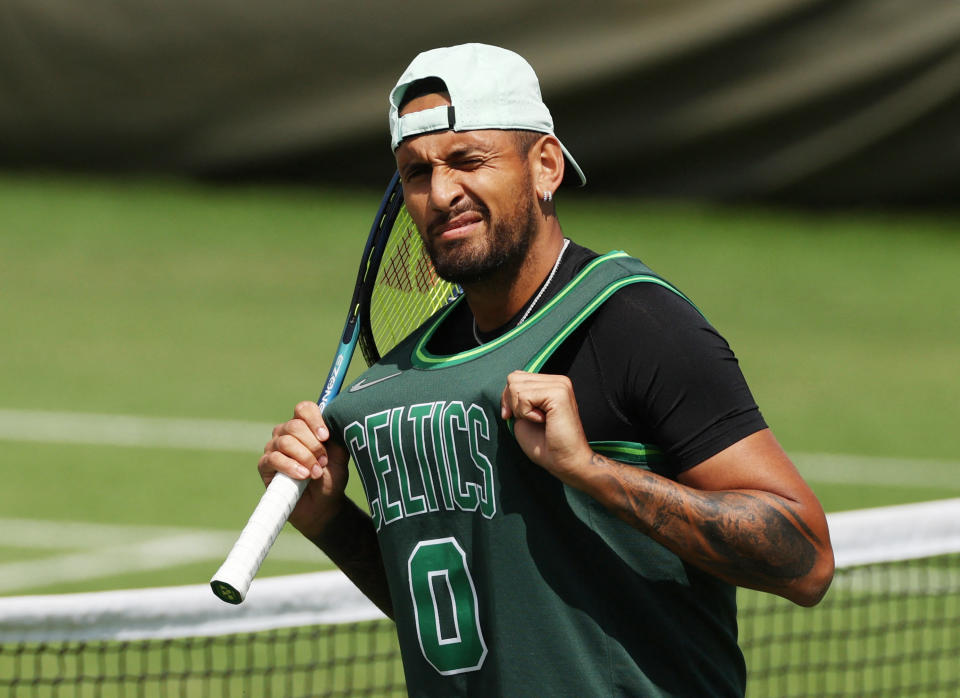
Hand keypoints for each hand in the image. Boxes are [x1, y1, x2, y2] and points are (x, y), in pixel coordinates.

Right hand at [258, 401, 348, 538]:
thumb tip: (337, 420)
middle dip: (313, 445)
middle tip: (324, 461)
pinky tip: (303, 475)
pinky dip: (290, 466)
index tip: (326, 436)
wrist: (322, 506)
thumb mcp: (340, 456)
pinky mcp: (265, 466)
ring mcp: (274, 448)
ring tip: (316, 473)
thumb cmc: (331, 478)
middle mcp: (286, 433)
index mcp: (305, 426)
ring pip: (286, 442)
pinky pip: (274, 459)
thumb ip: (338, 437)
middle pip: (295, 425)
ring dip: (305, 457)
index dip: (314, 419)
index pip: (304, 409)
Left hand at [500, 371, 593, 483]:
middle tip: (528, 420)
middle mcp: (558, 380)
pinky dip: (526, 413)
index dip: (507, 398)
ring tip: (538, 421)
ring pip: (516, 386)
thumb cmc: (545, 445)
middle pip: (513, 378)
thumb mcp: (523, 416)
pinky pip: (524, 396)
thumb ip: (517, 398)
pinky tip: (542, 421)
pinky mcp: (559, 393)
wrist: (564, 461)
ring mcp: (560, 385)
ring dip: (520, 409)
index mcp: (552, 384)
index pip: (516, 376)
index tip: (510, 416)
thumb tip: (508, 386)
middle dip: (511, 403)